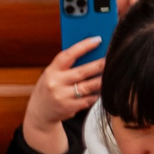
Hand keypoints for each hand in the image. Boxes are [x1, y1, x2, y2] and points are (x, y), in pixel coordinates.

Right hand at [19, 39, 104, 153]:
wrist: (39, 113)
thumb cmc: (50, 88)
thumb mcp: (52, 75)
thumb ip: (67, 66)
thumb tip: (92, 53)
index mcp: (51, 71)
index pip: (68, 55)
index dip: (83, 46)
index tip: (98, 40)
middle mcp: (55, 83)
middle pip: (83, 71)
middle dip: (100, 64)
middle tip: (113, 57)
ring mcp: (62, 97)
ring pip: (89, 86)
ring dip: (102, 79)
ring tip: (113, 73)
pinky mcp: (70, 108)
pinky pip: (90, 99)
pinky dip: (98, 93)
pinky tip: (103, 89)